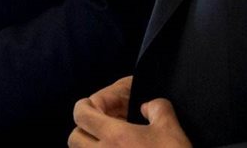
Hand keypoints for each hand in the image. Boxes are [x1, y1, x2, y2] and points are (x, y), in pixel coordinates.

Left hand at [70, 76, 190, 147]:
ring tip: (110, 142)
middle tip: (104, 123)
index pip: (81, 113)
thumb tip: (147, 106)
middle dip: (85, 127)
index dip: (86, 104)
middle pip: (75, 137)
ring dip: (89, 146)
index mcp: (114, 137)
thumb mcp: (171, 129)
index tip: (97, 103)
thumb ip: (157, 108)